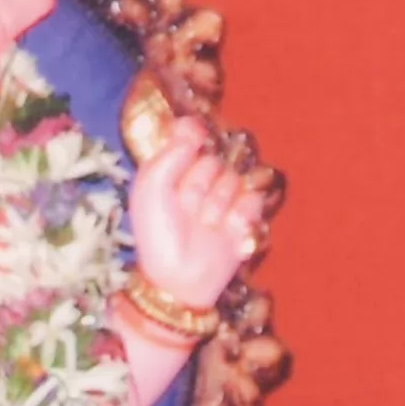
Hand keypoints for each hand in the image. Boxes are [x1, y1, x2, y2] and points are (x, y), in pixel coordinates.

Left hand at [129, 119, 271, 321]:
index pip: (189, 135)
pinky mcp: (244, 217)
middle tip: (185, 208)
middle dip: (199, 182)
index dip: (192, 137)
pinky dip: (239, 214)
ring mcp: (222, 198)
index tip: (192, 141)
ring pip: (233, 179)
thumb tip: (191, 127)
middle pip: (213, 159)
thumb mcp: (151, 190)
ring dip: (217, 202)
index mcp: (171, 169)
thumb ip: (168, 155)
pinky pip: (253, 198)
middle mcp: (198, 179)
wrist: (179, 279)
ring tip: (203, 225)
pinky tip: (225, 230)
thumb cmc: (157, 235)